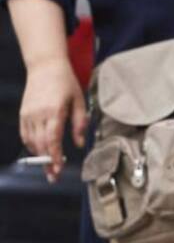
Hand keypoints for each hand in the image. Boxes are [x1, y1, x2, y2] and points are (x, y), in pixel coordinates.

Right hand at [20, 57, 86, 182]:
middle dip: (47, 162)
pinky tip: (39, 150)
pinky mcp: (23, 114)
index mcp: (55, 110)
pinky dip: (32, 145)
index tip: (58, 169)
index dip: (55, 157)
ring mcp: (28, 114)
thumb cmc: (66, 82)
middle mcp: (39, 114)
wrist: (45, 66)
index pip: (53, 139)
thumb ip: (80, 122)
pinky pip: (25, 135)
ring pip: (31, 142)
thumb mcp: (79, 99)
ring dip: (39, 155)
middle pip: (41, 144)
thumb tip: (79, 144)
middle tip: (53, 176)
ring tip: (48, 166)